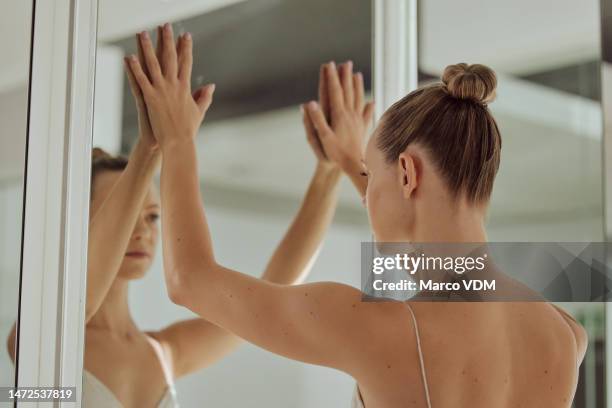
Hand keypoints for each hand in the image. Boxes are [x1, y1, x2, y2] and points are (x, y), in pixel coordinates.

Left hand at [126, 24, 214, 149]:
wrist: (178, 142)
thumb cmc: (188, 129)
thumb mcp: (199, 111)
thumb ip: (204, 96)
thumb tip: (211, 86)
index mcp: (185, 88)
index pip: (186, 63)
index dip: (185, 48)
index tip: (185, 35)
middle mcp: (174, 86)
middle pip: (170, 58)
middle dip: (167, 40)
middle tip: (165, 26)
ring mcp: (161, 91)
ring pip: (153, 64)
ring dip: (146, 47)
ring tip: (142, 33)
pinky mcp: (150, 98)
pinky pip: (141, 80)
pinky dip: (135, 68)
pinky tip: (129, 57)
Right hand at [305, 61, 373, 174]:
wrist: (355, 165)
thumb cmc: (337, 153)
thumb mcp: (323, 137)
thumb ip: (317, 119)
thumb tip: (309, 103)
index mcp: (339, 115)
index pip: (334, 91)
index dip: (331, 77)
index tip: (329, 64)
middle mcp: (350, 114)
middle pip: (348, 91)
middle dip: (345, 76)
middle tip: (345, 63)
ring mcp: (358, 120)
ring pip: (358, 99)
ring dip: (357, 86)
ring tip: (358, 75)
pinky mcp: (363, 128)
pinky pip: (366, 114)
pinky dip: (368, 106)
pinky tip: (371, 102)